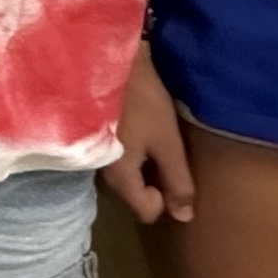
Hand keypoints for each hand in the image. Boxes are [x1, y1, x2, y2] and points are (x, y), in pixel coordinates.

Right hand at [107, 51, 193, 225]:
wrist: (103, 60)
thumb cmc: (141, 101)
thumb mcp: (167, 141)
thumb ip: (177, 181)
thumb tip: (185, 217)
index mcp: (120, 178)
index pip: (147, 212)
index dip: (167, 198)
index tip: (175, 169)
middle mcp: (102, 172)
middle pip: (134, 193)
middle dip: (154, 179)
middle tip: (168, 151)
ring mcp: (94, 153)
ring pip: (124, 173)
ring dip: (142, 162)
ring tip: (154, 136)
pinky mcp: (92, 135)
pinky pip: (115, 155)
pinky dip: (130, 148)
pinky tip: (137, 125)